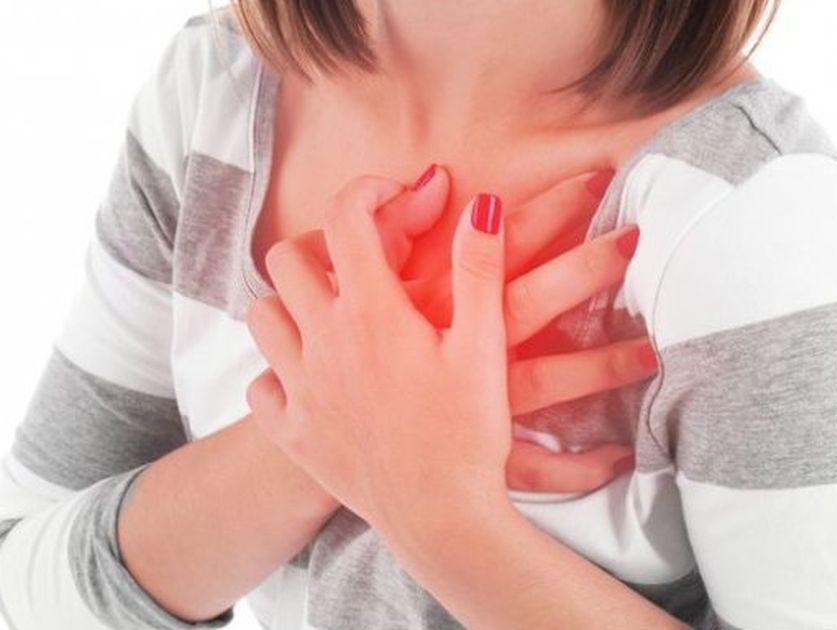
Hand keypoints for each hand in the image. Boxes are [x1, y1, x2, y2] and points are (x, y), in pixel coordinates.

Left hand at [247, 180, 515, 534]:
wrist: (442, 520)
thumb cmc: (469, 434)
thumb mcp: (484, 345)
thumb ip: (480, 269)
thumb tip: (479, 204)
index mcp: (371, 313)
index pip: (347, 218)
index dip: (370, 191)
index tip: (399, 198)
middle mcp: (322, 343)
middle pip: (287, 258)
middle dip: (322, 243)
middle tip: (363, 261)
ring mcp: (301, 390)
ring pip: (261, 316)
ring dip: (291, 302)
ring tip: (332, 313)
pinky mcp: (294, 435)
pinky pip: (260, 385)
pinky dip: (278, 370)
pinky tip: (314, 377)